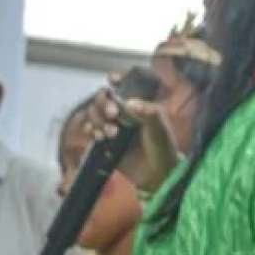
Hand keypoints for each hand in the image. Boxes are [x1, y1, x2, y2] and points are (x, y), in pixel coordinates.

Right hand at [88, 74, 179, 193]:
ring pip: (94, 112)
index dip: (118, 78)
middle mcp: (125, 112)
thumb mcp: (160, 130)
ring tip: (111, 134)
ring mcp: (114, 125)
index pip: (126, 85)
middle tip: (113, 115)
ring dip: (98, 119)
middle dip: (103, 103)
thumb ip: (150, 113)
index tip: (113, 79)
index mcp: (141, 105)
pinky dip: (91, 130)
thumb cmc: (164, 149)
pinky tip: (100, 138)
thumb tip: (130, 103)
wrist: (156, 176)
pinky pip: (90, 129)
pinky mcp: (105, 140)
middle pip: (104, 97)